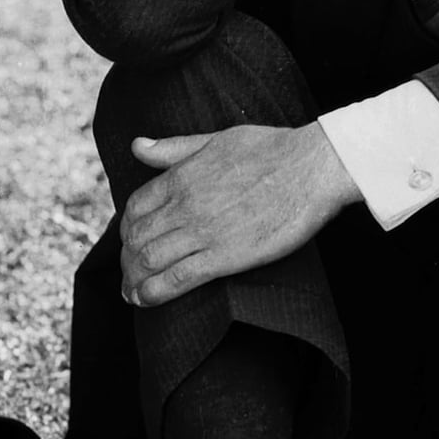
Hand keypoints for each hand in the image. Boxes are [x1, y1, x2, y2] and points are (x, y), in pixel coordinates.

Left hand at [118, 122, 360, 306]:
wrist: (311, 168)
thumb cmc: (272, 149)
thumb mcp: (217, 138)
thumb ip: (174, 148)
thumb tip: (136, 146)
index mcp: (182, 176)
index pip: (135, 207)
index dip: (126, 228)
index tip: (130, 241)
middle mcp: (185, 204)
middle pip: (137, 237)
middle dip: (126, 260)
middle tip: (128, 274)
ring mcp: (203, 231)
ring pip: (150, 260)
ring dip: (134, 280)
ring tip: (132, 293)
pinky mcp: (224, 256)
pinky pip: (177, 279)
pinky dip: (154, 293)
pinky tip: (145, 301)